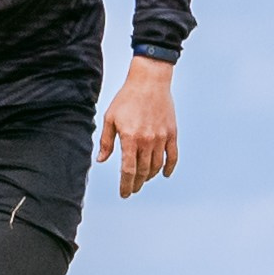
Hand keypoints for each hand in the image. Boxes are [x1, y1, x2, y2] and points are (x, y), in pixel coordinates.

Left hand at [100, 56, 177, 196]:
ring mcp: (161, 137)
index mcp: (130, 138)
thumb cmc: (127, 98)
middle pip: (143, 171)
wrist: (150, 81)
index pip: (128, 170)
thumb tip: (101, 160)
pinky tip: (164, 174)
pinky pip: (172, 156)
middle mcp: (147, 140)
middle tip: (132, 189)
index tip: (124, 193)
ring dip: (149, 177)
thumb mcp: (110, 118)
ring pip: (156, 166)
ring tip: (143, 180)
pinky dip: (169, 168)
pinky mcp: (172, 133)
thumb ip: (106, 141)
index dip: (126, 185)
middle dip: (137, 184)